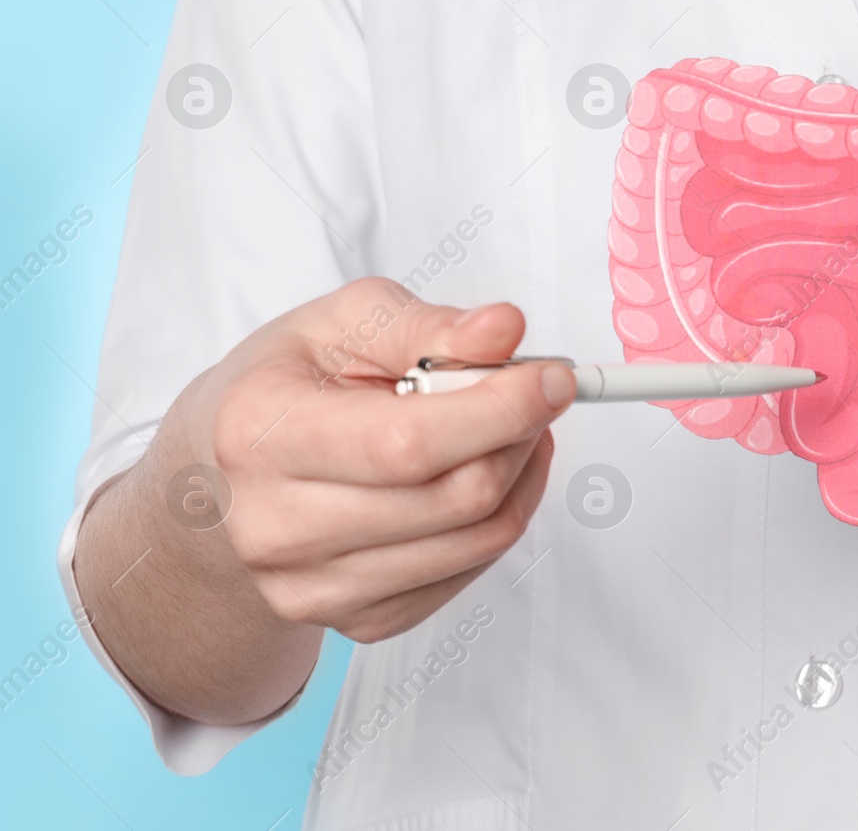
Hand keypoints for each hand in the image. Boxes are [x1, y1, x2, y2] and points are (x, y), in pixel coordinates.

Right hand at [188, 278, 573, 642]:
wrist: (216, 483)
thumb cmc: (281, 389)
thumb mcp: (339, 324)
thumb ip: (427, 325)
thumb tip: (504, 329)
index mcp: (259, 435)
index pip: (409, 445)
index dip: (500, 410)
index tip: (551, 377)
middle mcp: (277, 526)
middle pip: (457, 497)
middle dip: (520, 434)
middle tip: (533, 392)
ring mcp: (313, 588)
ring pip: (477, 539)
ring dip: (520, 474)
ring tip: (507, 426)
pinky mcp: (357, 623)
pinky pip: (469, 572)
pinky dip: (499, 516)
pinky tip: (478, 472)